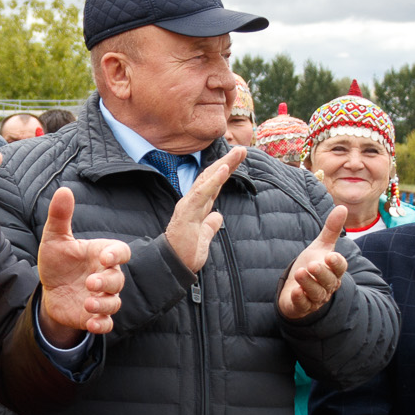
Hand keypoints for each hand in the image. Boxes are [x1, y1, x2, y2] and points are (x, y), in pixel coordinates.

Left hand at [36, 186, 130, 343]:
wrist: (50, 291)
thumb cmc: (58, 262)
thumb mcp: (54, 239)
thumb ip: (60, 217)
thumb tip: (64, 190)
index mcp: (101, 254)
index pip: (121, 251)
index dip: (116, 254)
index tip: (103, 257)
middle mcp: (106, 276)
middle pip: (118, 279)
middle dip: (107, 282)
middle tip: (90, 283)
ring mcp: (102, 297)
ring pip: (115, 302)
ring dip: (104, 304)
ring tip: (88, 303)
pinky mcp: (95, 316)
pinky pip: (107, 324)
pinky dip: (101, 325)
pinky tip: (90, 323)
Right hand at [163, 146, 245, 275]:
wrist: (173, 266)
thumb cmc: (185, 253)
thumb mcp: (204, 238)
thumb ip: (210, 226)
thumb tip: (218, 217)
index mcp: (198, 207)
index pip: (214, 185)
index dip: (226, 171)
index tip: (239, 159)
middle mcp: (192, 202)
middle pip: (211, 177)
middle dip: (227, 162)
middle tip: (242, 149)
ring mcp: (189, 205)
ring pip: (207, 180)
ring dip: (223, 165)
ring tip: (237, 153)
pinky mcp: (187, 212)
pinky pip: (202, 193)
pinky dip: (213, 180)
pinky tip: (223, 169)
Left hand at [278, 205, 351, 320]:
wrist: (296, 288)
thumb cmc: (312, 266)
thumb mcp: (320, 247)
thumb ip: (331, 229)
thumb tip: (342, 207)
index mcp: (333, 271)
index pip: (339, 267)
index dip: (336, 263)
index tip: (330, 256)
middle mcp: (327, 286)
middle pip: (329, 281)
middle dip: (322, 273)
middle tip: (313, 265)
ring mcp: (315, 298)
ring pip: (317, 293)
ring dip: (309, 284)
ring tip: (300, 273)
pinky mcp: (302, 307)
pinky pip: (304, 305)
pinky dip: (300, 299)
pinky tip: (295, 292)